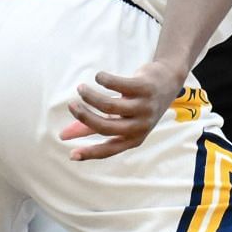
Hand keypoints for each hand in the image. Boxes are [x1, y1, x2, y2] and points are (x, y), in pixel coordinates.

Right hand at [60, 60, 185, 160]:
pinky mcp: (145, 88)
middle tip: (71, 105)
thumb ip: (92, 127)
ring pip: (109, 106)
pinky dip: (104, 80)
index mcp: (134, 138)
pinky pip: (118, 84)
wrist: (167, 82)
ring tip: (81, 88)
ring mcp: (144, 107)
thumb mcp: (118, 119)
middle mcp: (140, 126)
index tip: (71, 154)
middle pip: (106, 127)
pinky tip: (98, 77)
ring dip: (90, 96)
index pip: (109, 149)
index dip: (90, 153)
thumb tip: (64, 135)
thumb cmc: (136, 104)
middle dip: (84, 117)